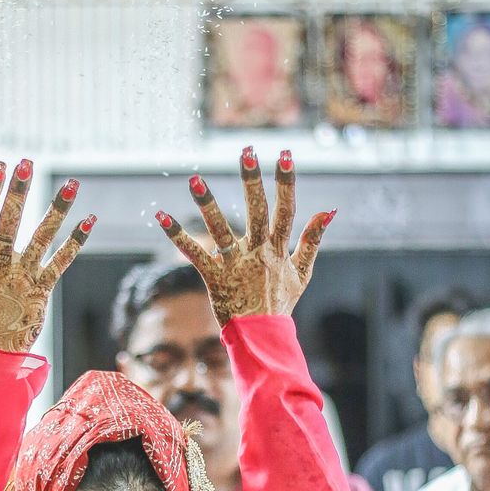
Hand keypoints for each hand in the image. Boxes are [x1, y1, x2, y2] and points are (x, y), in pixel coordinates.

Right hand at [0, 162, 93, 351]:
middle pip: (10, 222)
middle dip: (19, 191)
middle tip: (27, 163)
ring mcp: (23, 275)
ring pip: (42, 237)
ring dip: (57, 210)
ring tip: (71, 184)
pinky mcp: (42, 289)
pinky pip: (61, 261)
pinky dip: (76, 241)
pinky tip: (89, 220)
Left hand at [155, 148, 333, 327]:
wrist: (262, 338)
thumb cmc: (280, 303)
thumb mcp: (303, 271)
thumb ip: (313, 239)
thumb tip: (328, 210)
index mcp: (278, 249)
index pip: (286, 210)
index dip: (286, 182)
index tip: (285, 155)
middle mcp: (258, 253)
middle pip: (256, 211)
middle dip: (251, 180)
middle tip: (246, 152)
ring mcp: (236, 265)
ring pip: (221, 230)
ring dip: (207, 204)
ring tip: (195, 178)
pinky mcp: (215, 277)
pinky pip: (195, 254)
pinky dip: (178, 236)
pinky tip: (161, 215)